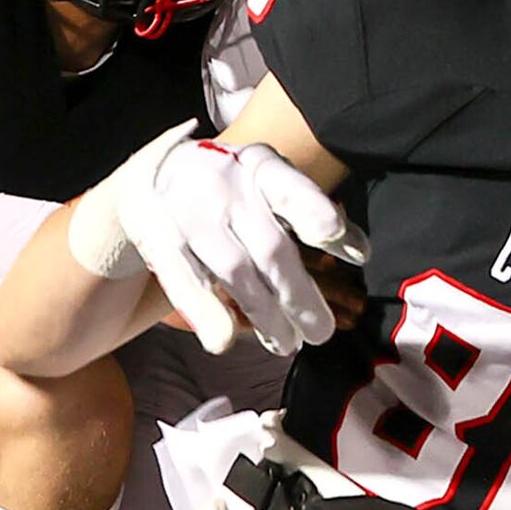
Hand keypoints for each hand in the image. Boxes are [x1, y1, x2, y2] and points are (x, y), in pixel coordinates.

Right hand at [69, 121, 370, 356]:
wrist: (151, 176)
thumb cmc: (230, 187)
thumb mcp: (268, 184)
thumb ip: (310, 214)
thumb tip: (359, 252)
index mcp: (257, 166)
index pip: (289, 188)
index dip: (314, 213)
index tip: (340, 241)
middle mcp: (223, 186)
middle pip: (269, 247)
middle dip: (300, 296)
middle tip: (322, 333)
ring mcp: (189, 214)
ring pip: (235, 273)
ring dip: (266, 315)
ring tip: (288, 344)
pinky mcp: (161, 242)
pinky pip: (187, 285)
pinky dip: (208, 315)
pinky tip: (225, 341)